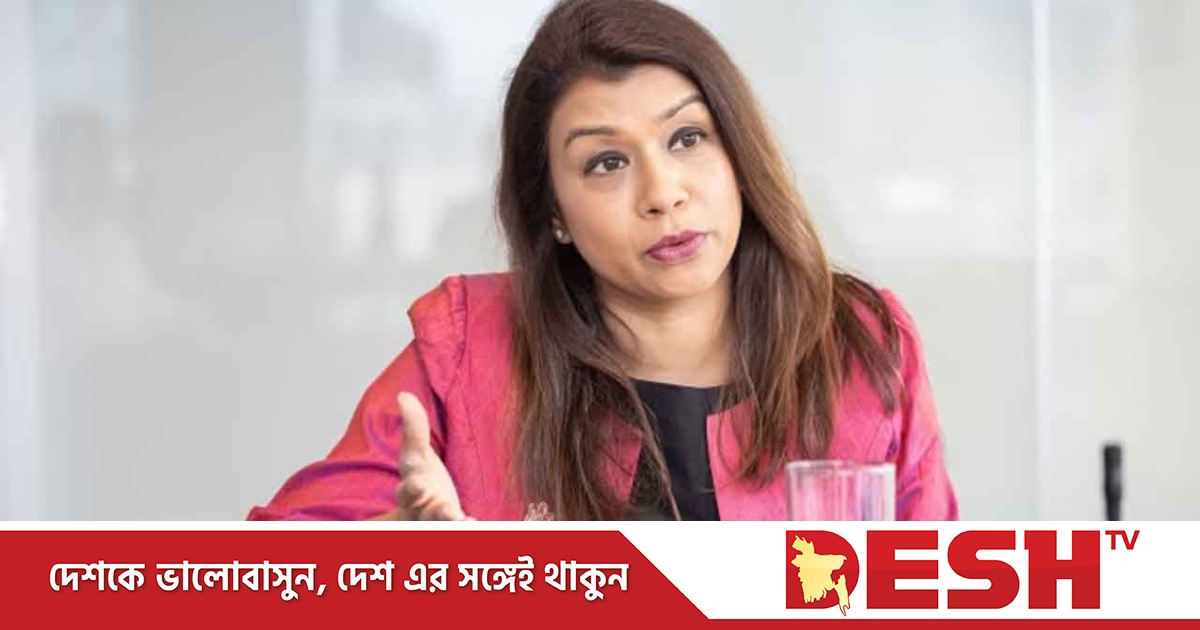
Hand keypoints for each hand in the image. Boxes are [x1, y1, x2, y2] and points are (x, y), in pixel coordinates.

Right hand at [370, 392, 469, 520]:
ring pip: (445, 528)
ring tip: (467, 523)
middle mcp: (423, 512)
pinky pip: (462, 534)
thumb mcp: (416, 454)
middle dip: (436, 513)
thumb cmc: (421, 480)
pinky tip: (480, 526)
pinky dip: (470, 531)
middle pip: (427, 516)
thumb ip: (413, 428)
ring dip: (455, 525)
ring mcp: (440, 525)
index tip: (419, 484)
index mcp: (411, 491)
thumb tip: (404, 395)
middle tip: (447, 511)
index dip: (412, 489)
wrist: (423, 516)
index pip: (407, 491)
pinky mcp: (458, 531)